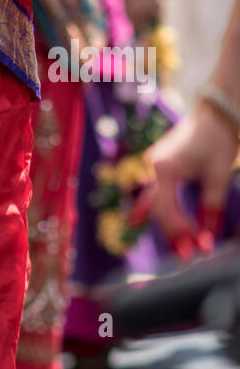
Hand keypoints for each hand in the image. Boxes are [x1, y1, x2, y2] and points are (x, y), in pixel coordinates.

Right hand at [140, 103, 237, 255]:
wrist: (216, 112)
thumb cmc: (218, 138)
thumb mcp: (218, 176)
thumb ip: (211, 208)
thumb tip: (207, 240)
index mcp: (163, 169)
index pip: (167, 211)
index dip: (181, 233)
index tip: (197, 249)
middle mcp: (151, 169)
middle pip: (157, 212)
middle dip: (173, 236)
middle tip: (188, 256)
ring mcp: (150, 168)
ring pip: (154, 207)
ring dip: (167, 228)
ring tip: (180, 248)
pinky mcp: (156, 168)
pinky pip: (156, 197)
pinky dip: (164, 214)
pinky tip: (168, 229)